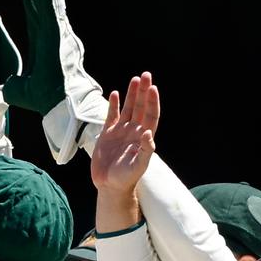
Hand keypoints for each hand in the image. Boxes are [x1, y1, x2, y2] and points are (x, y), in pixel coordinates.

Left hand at [2, 0, 107, 163]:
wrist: (60, 102)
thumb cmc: (44, 99)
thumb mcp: (20, 89)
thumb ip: (12, 85)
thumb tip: (0, 87)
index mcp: (44, 49)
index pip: (36, 23)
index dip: (32, 8)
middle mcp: (53, 39)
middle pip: (44, 10)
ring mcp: (57, 34)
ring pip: (49, 6)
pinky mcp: (57, 33)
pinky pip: (52, 9)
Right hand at [90, 72, 158, 197]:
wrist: (109, 186)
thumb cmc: (126, 178)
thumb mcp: (139, 166)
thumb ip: (145, 150)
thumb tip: (148, 133)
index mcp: (143, 137)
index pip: (150, 115)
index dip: (152, 102)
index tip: (152, 88)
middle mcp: (133, 131)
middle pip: (140, 107)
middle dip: (143, 92)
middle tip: (145, 75)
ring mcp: (121, 131)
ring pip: (127, 108)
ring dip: (131, 94)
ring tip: (134, 79)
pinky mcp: (107, 134)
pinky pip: (111, 116)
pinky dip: (113, 105)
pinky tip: (115, 94)